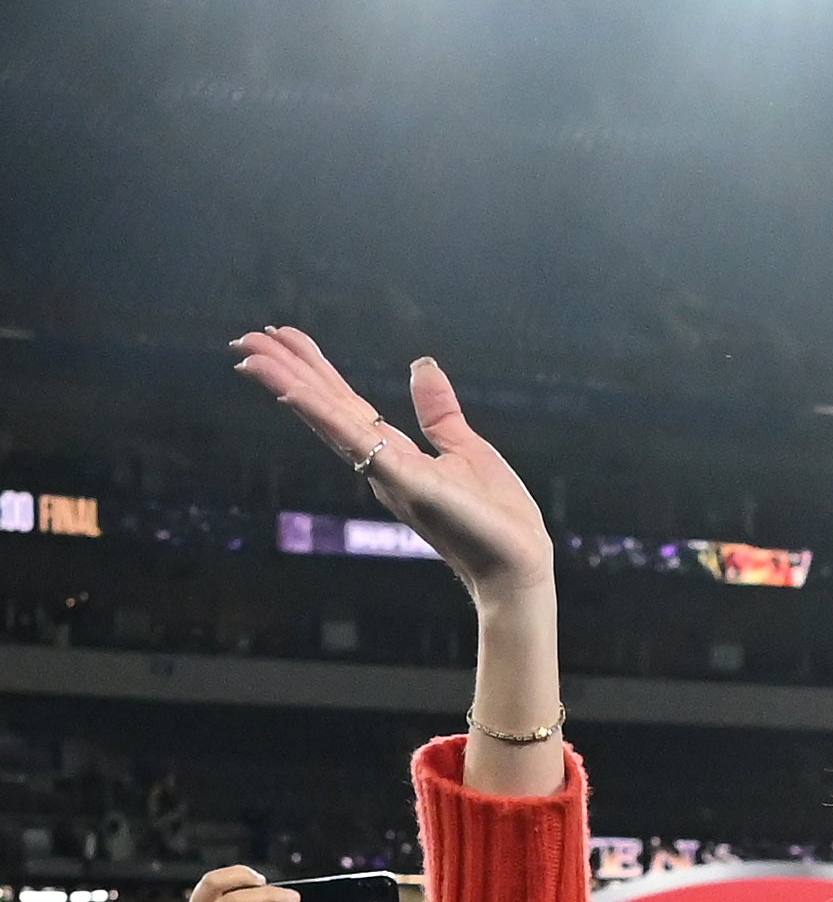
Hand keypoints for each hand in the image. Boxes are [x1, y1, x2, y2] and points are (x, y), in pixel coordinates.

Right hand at [230, 329, 551, 601]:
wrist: (518, 563)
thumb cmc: (496, 517)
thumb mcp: (467, 447)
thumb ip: (438, 411)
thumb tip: (422, 365)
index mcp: (393, 454)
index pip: (343, 404)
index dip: (313, 370)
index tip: (283, 338)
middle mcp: (379, 464)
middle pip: (324, 408)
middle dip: (286, 371)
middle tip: (246, 339)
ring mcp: (387, 474)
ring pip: (328, 420)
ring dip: (288, 386)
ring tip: (251, 356)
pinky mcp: (405, 481)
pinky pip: (357, 442)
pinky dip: (323, 416)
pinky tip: (293, 391)